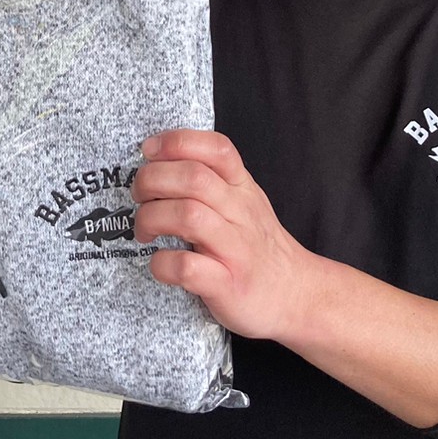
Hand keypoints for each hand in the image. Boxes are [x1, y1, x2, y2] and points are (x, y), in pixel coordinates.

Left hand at [131, 128, 315, 342]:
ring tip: (144, 231)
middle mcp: (241, 213)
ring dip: (152, 218)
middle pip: (193, 177)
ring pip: (188, 215)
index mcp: (242, 188)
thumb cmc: (259, 248)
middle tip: (138, 196)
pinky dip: (163, 263)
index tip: (148, 150)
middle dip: (152, 180)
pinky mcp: (228, 286)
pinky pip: (187, 267)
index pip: (216, 148)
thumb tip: (159, 160)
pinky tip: (160, 264)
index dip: (176, 142)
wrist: (299, 297)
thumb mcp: (246, 203)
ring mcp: (236, 250)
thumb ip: (213, 180)